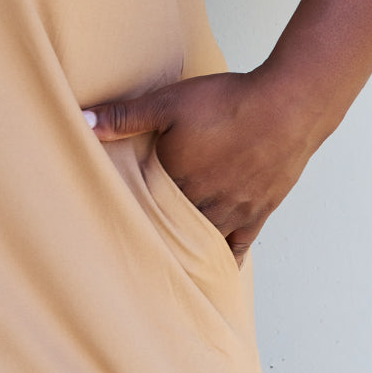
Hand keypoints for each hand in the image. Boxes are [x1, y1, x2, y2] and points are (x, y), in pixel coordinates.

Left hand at [83, 70, 319, 265]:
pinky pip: (241, 245)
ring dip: (186, 252)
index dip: (129, 217)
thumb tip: (82, 120)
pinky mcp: (261, 210)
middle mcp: (205, 202)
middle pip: (173, 230)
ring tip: (167, 270)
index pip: (145, 209)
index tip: (109, 232)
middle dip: (155, 240)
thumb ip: (126, 116)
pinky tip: (219, 271)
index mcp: (178, 179)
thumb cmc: (228, 101)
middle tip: (132, 259)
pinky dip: (227, 259)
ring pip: (204, 242)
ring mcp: (235, 210)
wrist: (288, 105)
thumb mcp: (169, 101)